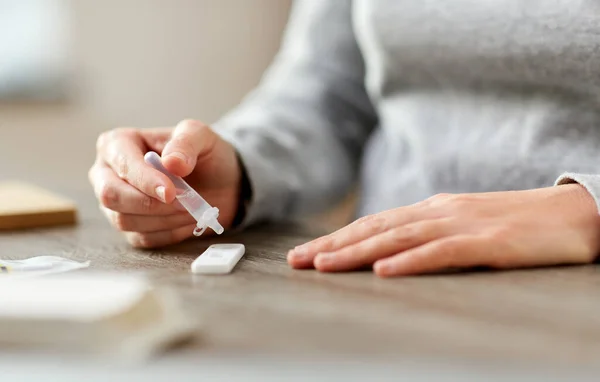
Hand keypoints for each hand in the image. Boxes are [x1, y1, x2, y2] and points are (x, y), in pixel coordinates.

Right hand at [89, 119, 240, 247]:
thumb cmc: (203, 153)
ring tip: (192, 209)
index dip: (145, 180)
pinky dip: (170, 232)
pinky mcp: (130, 228)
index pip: (122, 164)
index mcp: (117, 143)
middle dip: (150, 203)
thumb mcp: (201, 136)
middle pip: (111, 195)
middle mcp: (107, 174)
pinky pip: (142, 238)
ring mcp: (116, 204)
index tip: (171, 192)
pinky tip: (188, 220)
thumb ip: (186, 142)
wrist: (220, 182)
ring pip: (125, 220)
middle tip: (184, 204)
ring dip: (165, 218)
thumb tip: (172, 162)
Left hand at [288, 184, 599, 276]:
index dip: (338, 238)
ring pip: (399, 237)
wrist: (574, 213)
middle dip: (333, 245)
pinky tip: (384, 271)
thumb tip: (393, 250)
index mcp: (433, 209)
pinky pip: (442, 252)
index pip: (375, 224)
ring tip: (324, 266)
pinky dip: (410, 261)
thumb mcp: (466, 225)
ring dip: (358, 253)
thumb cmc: (518, 222)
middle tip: (297, 261)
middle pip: (376, 228)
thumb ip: (430, 234)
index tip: (306, 254)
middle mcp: (440, 212)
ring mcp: (463, 224)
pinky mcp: (488, 241)